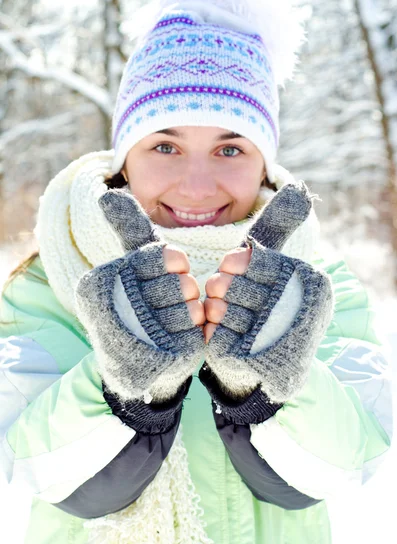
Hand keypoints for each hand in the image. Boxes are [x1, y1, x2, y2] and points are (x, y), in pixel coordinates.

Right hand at [75, 189, 204, 402]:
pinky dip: (193, 331)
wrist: (133, 360)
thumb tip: (108, 194)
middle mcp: (114, 306)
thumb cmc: (137, 301)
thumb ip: (127, 227)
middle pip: (180, 283)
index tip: (170, 271)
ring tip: (171, 316)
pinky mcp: (156, 358)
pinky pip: (195, 333)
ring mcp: (135, 335)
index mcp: (103, 279)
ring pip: (190, 308)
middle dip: (183, 289)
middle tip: (169, 299)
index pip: (163, 257)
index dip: (175, 264)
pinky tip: (178, 334)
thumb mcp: (132, 262)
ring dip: (188, 311)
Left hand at [201, 182, 333, 403]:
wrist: (276, 366)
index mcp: (307, 280)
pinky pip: (213, 335)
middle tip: (230, 297)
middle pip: (228, 283)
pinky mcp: (252, 360)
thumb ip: (280, 227)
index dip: (233, 266)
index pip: (248, 260)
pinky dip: (212, 332)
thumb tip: (297, 190)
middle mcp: (295, 306)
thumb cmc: (272, 304)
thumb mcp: (279, 264)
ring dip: (217, 312)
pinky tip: (226, 335)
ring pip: (218, 309)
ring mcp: (274, 336)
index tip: (234, 271)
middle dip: (222, 288)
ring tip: (231, 318)